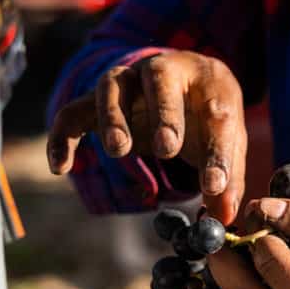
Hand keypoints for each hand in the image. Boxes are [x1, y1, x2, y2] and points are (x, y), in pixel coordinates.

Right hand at [46, 50, 245, 223]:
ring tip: (118, 149)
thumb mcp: (227, 143)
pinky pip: (73, 112)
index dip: (217, 153)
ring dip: (113, 116)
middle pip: (160, 78)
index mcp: (209, 81)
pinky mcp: (97, 97)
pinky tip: (60, 167)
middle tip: (167, 148)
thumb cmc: (209, 117)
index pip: (217, 115)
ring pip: (113, 85)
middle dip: (165, 115)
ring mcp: (129, 79)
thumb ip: (229, 180)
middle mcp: (166, 70)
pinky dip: (62, 136)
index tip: (214, 186)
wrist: (183, 81)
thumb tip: (224, 218)